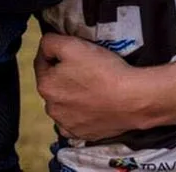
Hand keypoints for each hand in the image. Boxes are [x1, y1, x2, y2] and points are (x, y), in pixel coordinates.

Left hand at [35, 34, 153, 141]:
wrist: (132, 98)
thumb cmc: (104, 71)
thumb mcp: (73, 45)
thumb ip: (50, 42)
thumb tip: (44, 45)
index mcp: (46, 85)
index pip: (42, 62)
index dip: (56, 53)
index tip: (72, 50)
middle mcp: (52, 108)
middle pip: (54, 84)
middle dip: (64, 75)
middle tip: (86, 67)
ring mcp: (67, 124)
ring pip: (64, 103)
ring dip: (72, 95)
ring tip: (93, 86)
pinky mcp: (83, 134)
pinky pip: (76, 121)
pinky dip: (81, 113)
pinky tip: (93, 105)